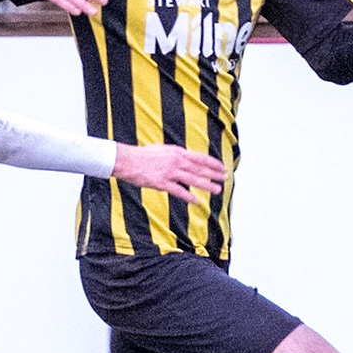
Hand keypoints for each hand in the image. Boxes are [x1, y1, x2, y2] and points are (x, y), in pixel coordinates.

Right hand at [112, 143, 227, 204]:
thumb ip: (175, 155)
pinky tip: (197, 202)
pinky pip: (179, 191)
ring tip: (218, 190)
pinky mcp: (162, 182)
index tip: (223, 167)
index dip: (213, 163)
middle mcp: (176, 161)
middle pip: (200, 168)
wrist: (126, 160)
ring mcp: (170, 172)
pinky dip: (189, 197)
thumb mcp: (162, 150)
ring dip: (207, 185)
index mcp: (177, 152)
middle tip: (226, 177)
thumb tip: (185, 158)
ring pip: (193, 180)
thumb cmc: (142, 155)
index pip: (200, 158)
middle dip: (215, 173)